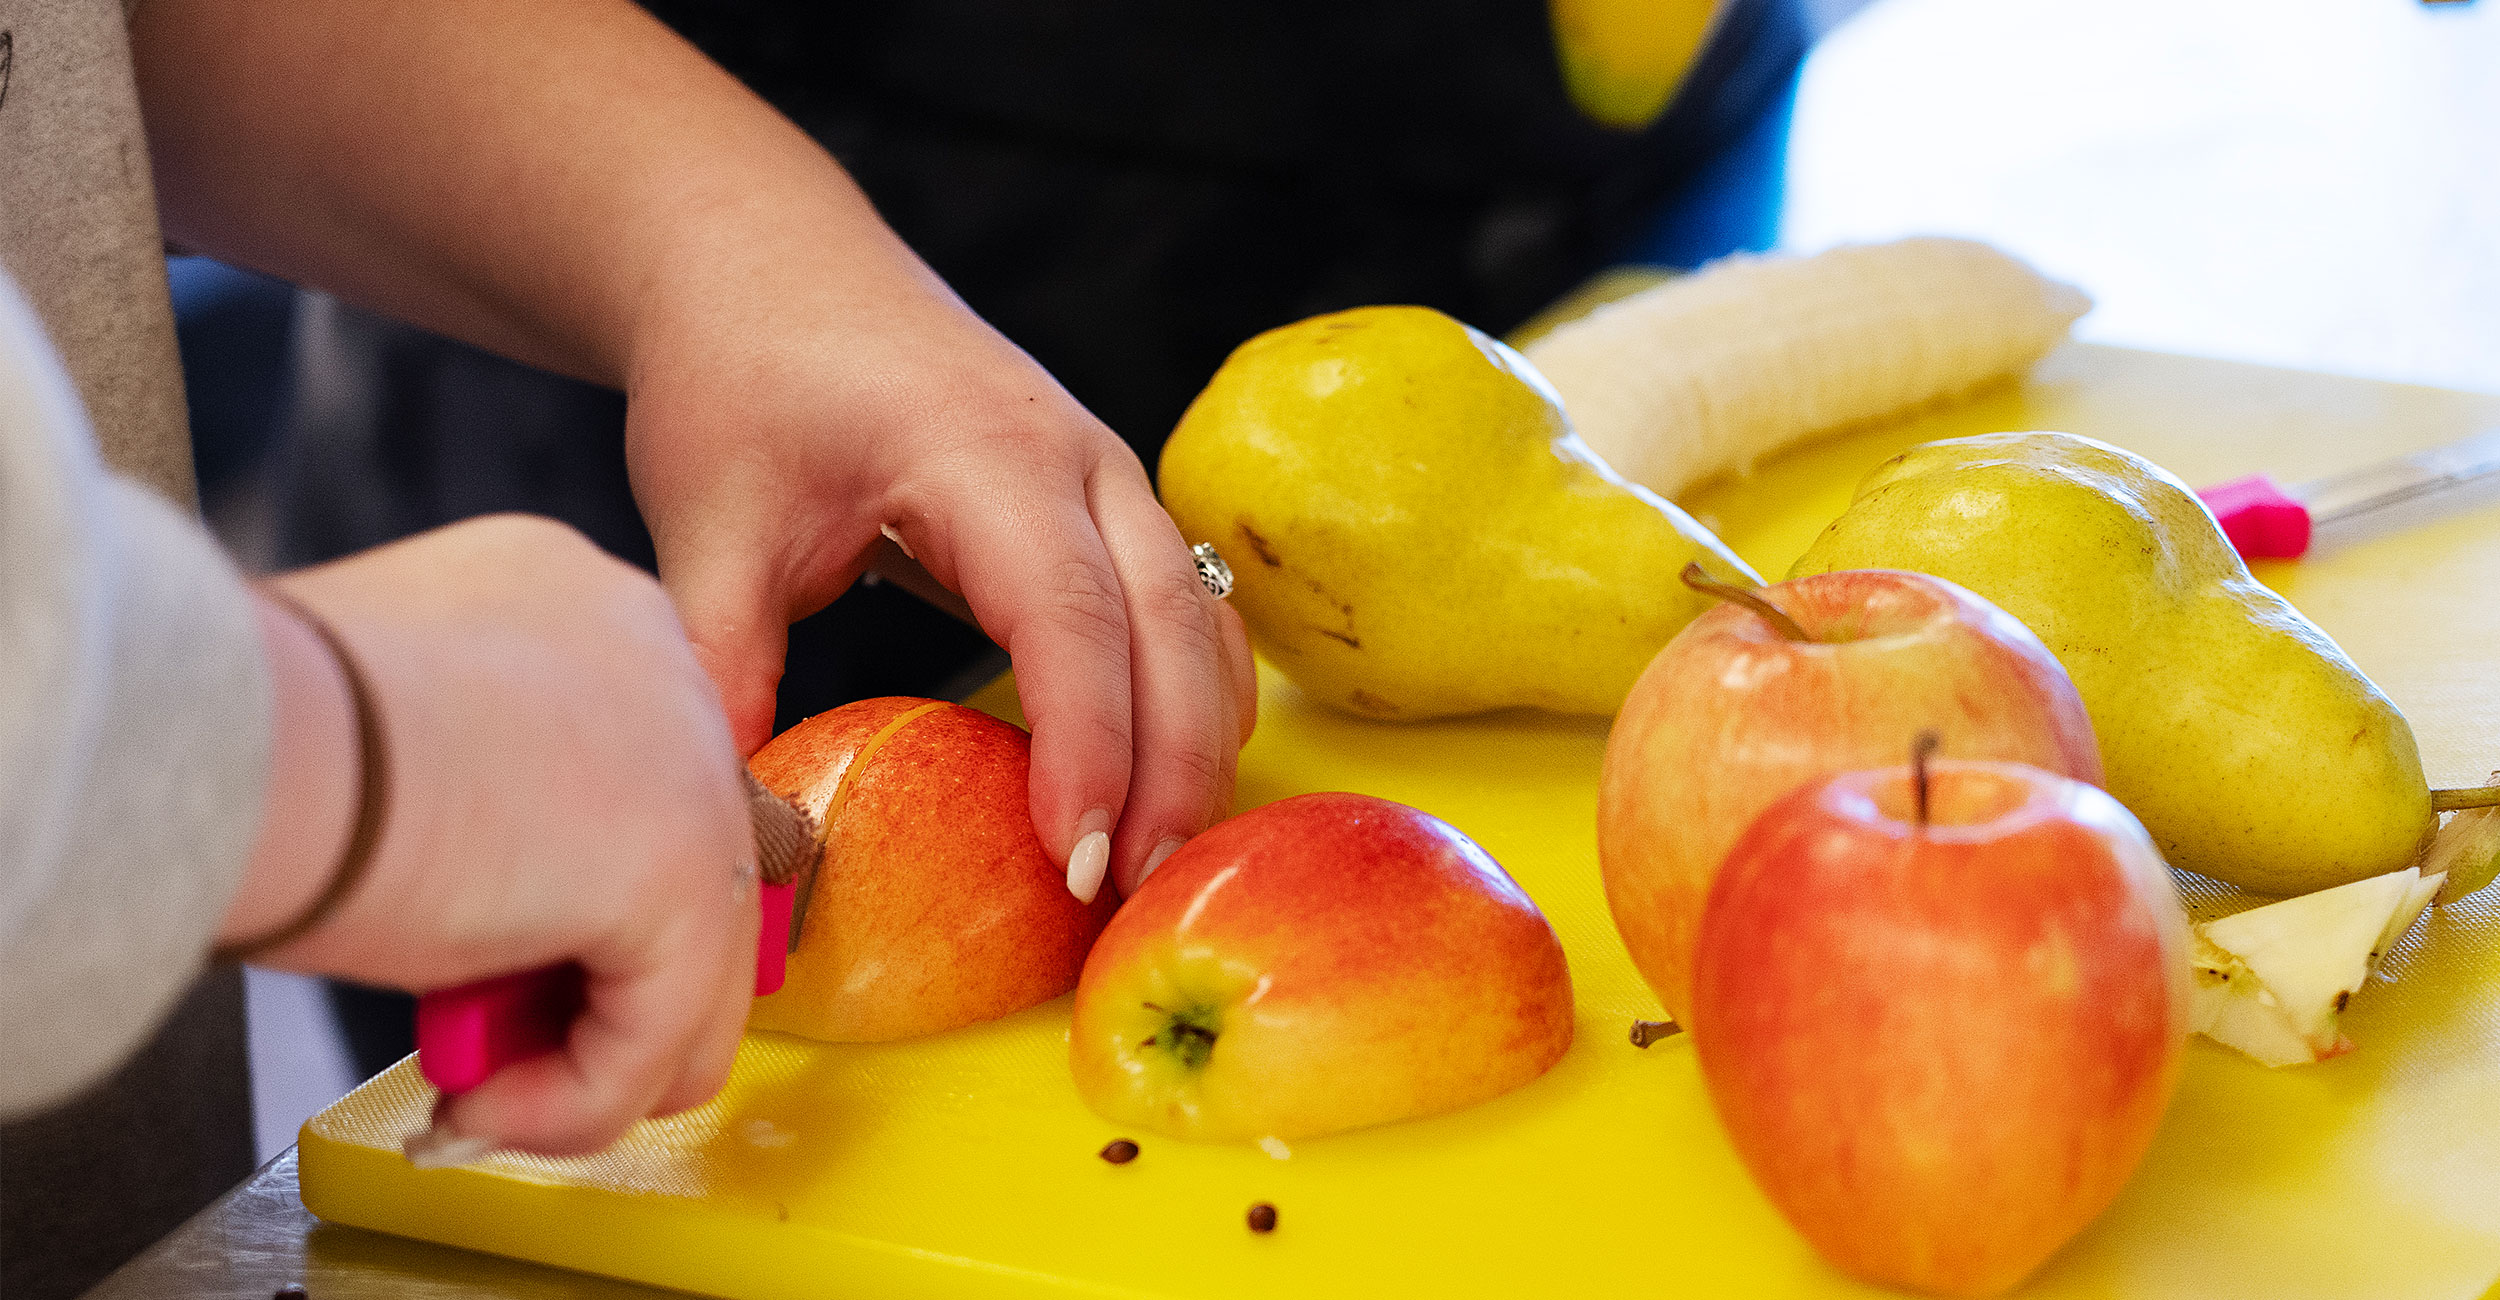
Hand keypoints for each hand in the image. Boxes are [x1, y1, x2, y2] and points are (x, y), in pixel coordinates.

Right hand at [223, 515, 754, 1155]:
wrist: (231, 731)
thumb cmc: (246, 721)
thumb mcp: (375, 725)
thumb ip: (454, 779)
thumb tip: (464, 881)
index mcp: (571, 601)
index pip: (625, 765)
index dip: (570, 883)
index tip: (483, 959)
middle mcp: (656, 661)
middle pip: (677, 858)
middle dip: (589, 974)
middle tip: (484, 1040)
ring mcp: (686, 765)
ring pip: (690, 959)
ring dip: (585, 1054)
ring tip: (483, 1093)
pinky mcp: (680, 871)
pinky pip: (657, 1034)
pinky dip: (575, 1101)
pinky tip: (480, 1108)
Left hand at [624, 267, 1257, 901]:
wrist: (771, 264)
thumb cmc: (742, 373)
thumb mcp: (710, 518)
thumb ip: (723, 659)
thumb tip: (725, 818)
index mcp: (985, 452)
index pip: (1069, 617)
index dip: (1085, 745)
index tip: (1072, 858)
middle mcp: (1078, 460)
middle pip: (1171, 628)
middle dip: (1169, 770)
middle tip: (1135, 897)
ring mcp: (1109, 477)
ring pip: (1200, 622)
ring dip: (1196, 743)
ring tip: (1157, 867)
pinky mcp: (1108, 505)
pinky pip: (1188, 610)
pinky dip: (1192, 700)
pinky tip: (1165, 786)